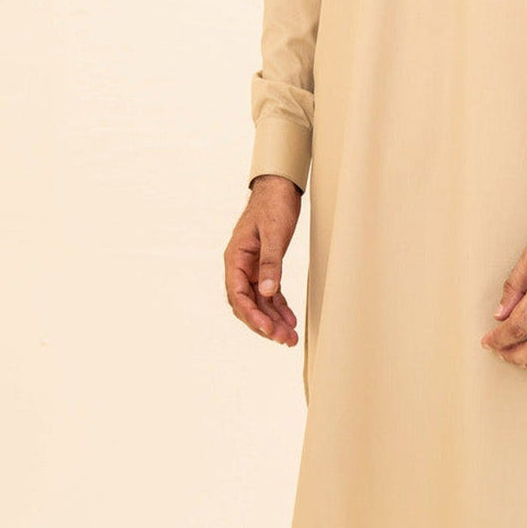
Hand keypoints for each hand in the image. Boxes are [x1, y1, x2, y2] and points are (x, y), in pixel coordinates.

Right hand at [224, 176, 302, 345]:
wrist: (279, 187)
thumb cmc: (273, 205)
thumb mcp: (273, 233)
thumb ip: (270, 262)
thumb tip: (267, 292)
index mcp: (235, 258)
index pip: (238, 295)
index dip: (253, 316)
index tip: (269, 330)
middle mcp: (240, 266)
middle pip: (248, 304)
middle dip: (265, 324)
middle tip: (285, 340)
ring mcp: (252, 267)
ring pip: (259, 302)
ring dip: (273, 320)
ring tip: (290, 338)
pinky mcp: (265, 266)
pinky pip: (269, 293)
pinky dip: (279, 307)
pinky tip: (290, 319)